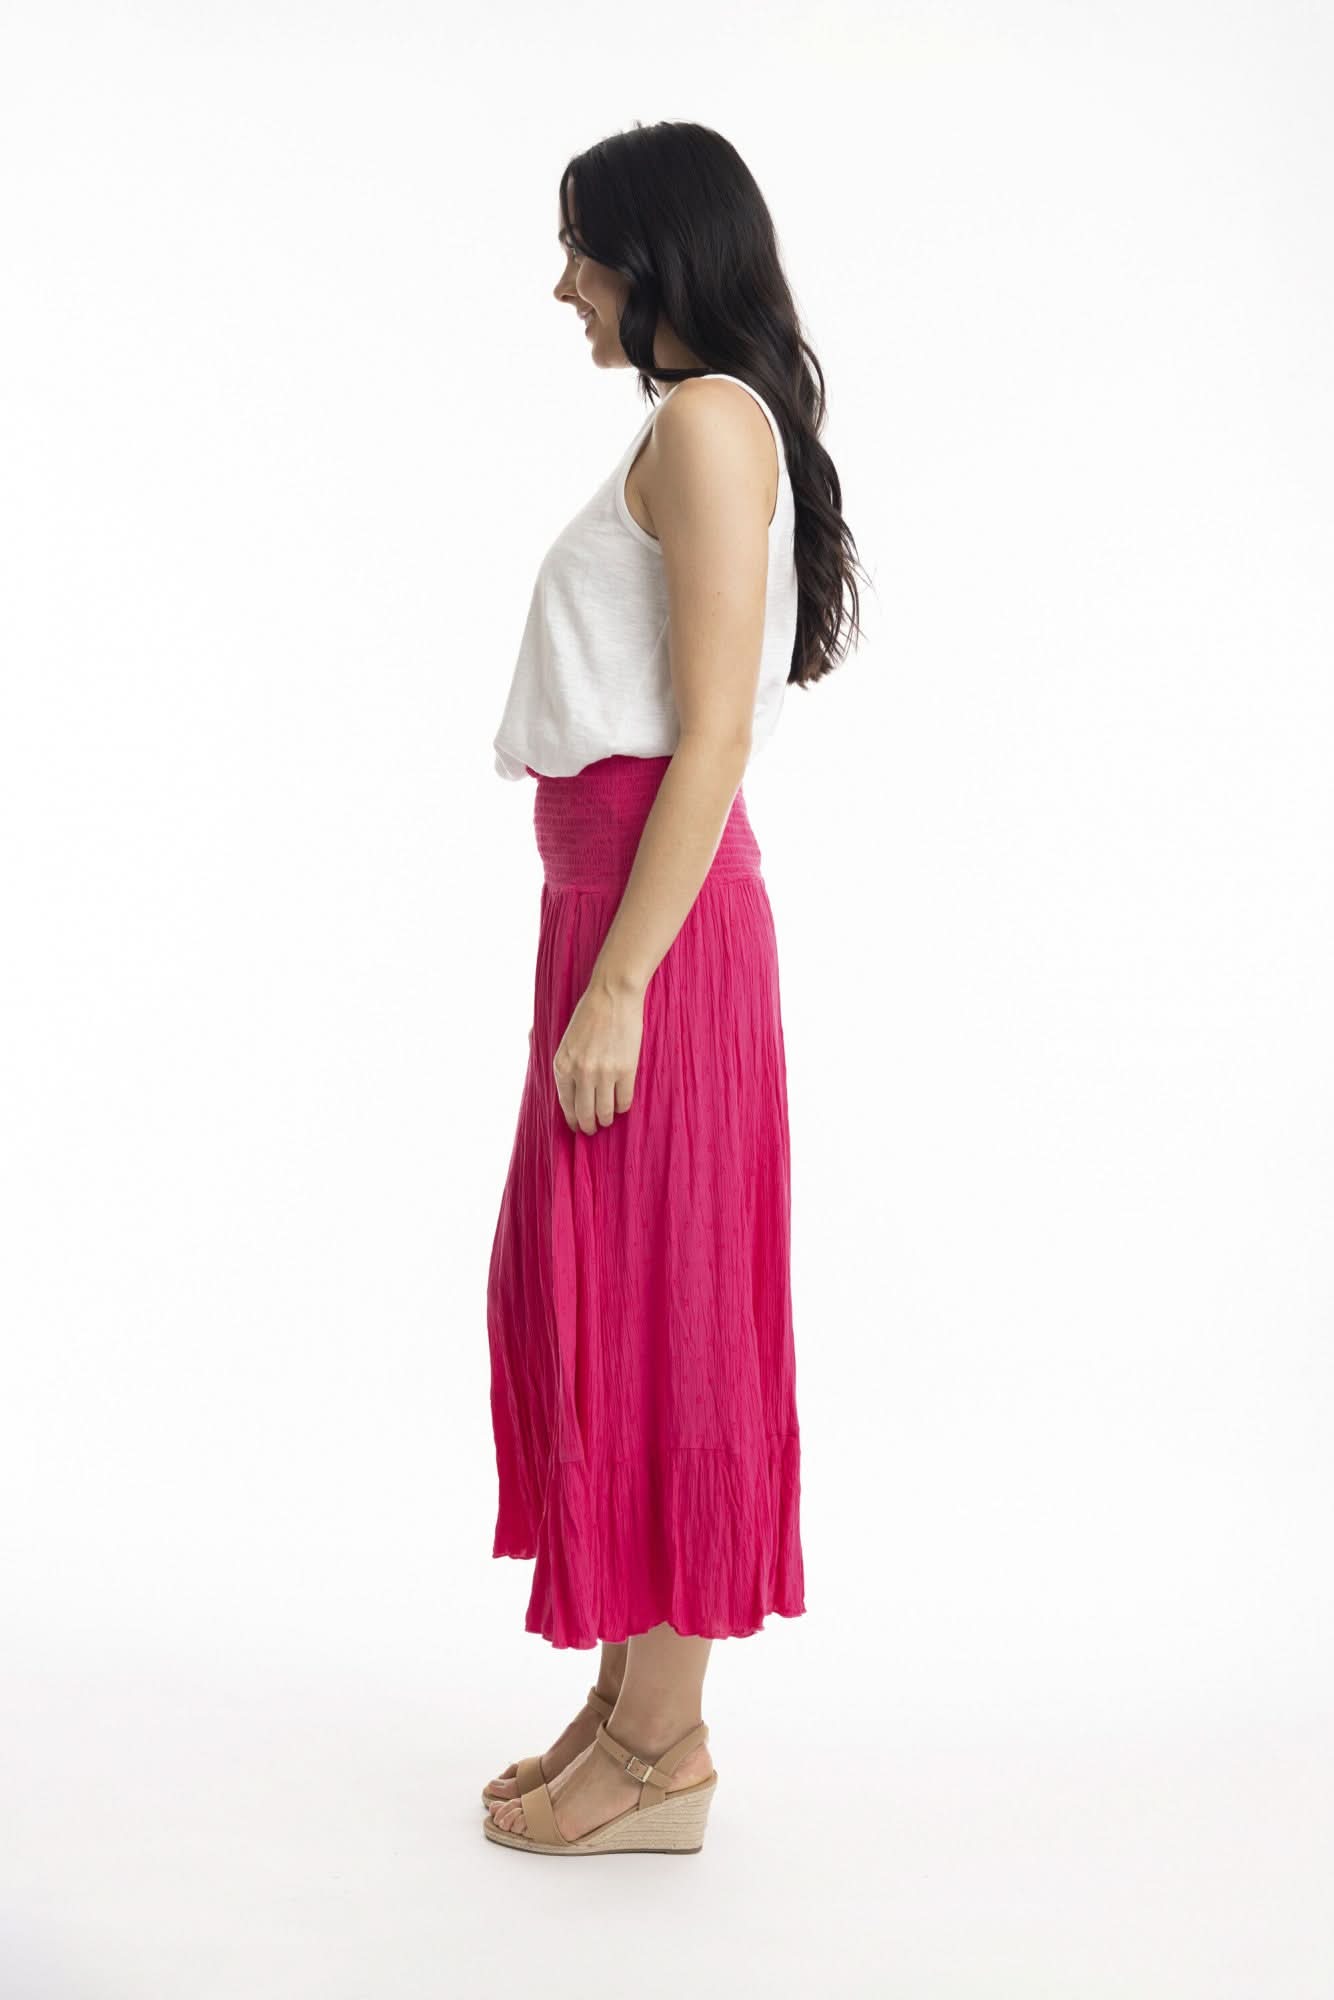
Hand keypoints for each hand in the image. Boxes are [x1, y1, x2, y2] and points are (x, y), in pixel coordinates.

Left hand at [552, 976, 643, 1133]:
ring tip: (608, 1119)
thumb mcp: (564, 1038)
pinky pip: (624, 1100)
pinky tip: (622, 1105)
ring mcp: (603, 1073)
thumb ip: (562, 1061)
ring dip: (606, 1119)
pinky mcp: (625, 1070)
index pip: (565, 1104)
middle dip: (588, 1125)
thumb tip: (562, 1084)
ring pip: (605, 1111)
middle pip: (584, 1113)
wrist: (613, 994)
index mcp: (562, 1064)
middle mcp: (580, 1073)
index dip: (572, 1119)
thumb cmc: (589, 1012)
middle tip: (593, 1129)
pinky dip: (623, 1106)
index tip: (577, 1125)